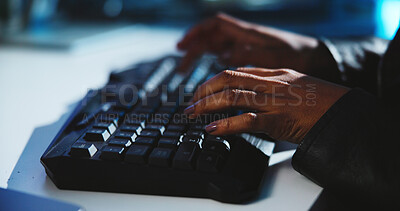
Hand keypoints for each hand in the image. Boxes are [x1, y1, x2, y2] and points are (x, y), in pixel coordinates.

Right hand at [177, 13, 333, 73]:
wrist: (316, 57)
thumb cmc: (298, 54)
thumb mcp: (274, 56)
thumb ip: (248, 57)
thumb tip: (223, 60)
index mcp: (247, 33)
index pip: (214, 25)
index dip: (196, 32)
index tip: (182, 45)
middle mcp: (244, 38)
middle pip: (211, 38)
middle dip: (193, 50)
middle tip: (180, 67)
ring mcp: (247, 46)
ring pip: (217, 48)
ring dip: (202, 58)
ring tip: (188, 72)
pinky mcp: (251, 56)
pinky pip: (227, 56)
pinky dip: (216, 64)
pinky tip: (212, 74)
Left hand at [184, 68, 348, 143]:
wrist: (346, 113)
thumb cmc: (323, 102)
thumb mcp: (295, 87)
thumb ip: (272, 88)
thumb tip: (250, 98)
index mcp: (275, 74)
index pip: (236, 71)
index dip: (214, 81)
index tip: (202, 90)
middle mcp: (272, 82)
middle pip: (228, 79)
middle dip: (204, 90)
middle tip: (189, 102)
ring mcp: (274, 100)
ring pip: (232, 96)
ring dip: (207, 105)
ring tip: (192, 114)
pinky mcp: (279, 119)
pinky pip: (247, 119)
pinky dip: (226, 124)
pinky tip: (212, 128)